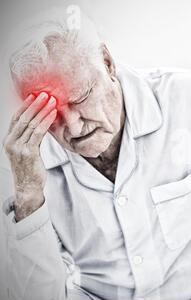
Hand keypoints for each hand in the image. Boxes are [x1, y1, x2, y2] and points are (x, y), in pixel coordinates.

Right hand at [3, 92, 57, 220]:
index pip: (16, 119)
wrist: (28, 188)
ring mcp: (17, 147)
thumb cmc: (30, 169)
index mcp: (8, 140)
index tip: (34, 95)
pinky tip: (54, 114)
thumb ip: (31, 138)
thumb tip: (41, 123)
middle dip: (34, 104)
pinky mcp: (28, 152)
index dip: (25, 106)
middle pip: (23, 118)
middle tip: (45, 93)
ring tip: (52, 100)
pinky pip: (38, 132)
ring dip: (43, 110)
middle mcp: (10, 142)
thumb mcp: (28, 151)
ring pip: (31, 123)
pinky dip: (46, 121)